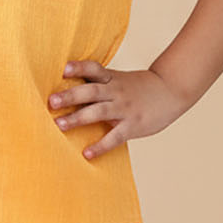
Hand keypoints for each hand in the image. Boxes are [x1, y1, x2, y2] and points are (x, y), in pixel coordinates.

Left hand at [48, 60, 186, 159]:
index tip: (64, 69)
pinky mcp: (133, 125)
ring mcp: (124, 108)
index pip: (94, 69)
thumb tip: (68, 91)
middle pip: (91, 91)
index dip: (80, 68)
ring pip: (98, 112)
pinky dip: (100, 146)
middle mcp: (116, 92)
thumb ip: (98, 84)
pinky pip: (114, 137)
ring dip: (78, 118)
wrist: (171, 91)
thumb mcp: (120, 80)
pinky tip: (87, 154)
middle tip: (52, 102)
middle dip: (70, 96)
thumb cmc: (139, 87)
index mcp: (112, 79)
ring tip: (59, 125)